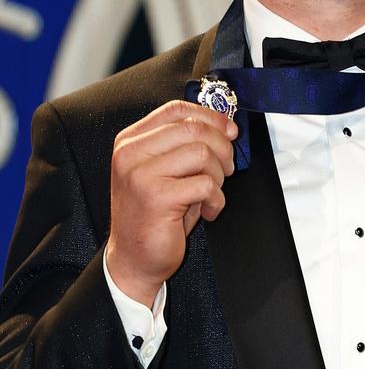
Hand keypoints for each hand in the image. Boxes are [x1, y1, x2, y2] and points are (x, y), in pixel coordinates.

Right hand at [105, 100, 236, 306]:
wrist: (133, 259)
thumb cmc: (153, 216)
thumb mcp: (164, 172)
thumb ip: (185, 146)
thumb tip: (225, 127)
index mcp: (131, 141)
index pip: (176, 109)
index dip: (209, 116)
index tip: (228, 130)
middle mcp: (131, 153)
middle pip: (193, 128)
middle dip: (221, 147)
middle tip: (226, 167)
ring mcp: (141, 174)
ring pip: (202, 153)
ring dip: (218, 175)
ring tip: (211, 192)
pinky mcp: (157, 196)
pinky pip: (205, 184)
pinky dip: (216, 199)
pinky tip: (208, 210)